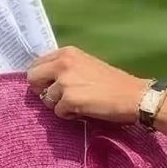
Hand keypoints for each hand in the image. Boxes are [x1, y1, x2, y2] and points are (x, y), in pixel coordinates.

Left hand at [27, 47, 143, 124]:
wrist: (133, 96)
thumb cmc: (114, 81)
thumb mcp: (87, 64)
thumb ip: (66, 68)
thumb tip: (46, 80)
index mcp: (67, 52)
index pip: (37, 63)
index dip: (42, 77)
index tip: (51, 85)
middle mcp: (62, 63)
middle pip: (33, 78)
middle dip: (42, 90)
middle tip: (58, 97)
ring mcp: (64, 82)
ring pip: (46, 99)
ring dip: (59, 104)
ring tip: (79, 103)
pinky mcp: (69, 100)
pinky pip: (58, 112)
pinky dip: (69, 115)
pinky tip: (84, 110)